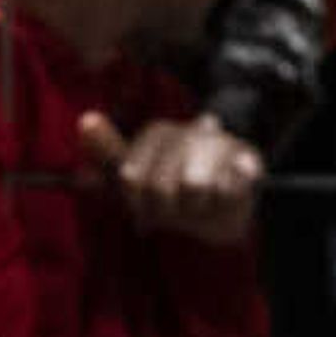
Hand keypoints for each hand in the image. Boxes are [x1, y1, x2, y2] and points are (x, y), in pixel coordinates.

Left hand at [81, 109, 262, 243]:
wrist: (218, 216)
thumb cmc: (172, 197)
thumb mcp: (131, 181)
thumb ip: (106, 152)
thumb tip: (85, 119)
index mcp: (158, 133)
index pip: (131, 175)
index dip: (136, 200)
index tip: (143, 205)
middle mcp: (189, 130)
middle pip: (160, 186)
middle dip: (165, 209)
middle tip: (173, 208)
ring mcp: (220, 143)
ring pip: (193, 187)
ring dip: (193, 209)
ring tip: (197, 204)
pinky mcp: (249, 160)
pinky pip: (225, 190)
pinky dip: (221, 203)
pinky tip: (221, 197)